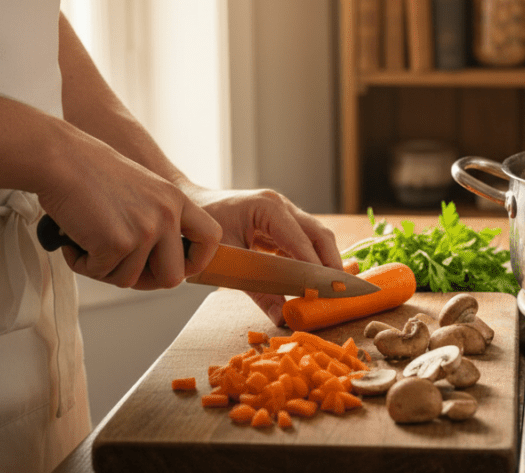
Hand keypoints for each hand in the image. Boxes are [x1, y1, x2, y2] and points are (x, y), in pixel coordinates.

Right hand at [36, 126, 221, 288]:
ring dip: (104, 268)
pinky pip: (101, 273)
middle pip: (173, 278)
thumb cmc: (93, 173)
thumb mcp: (143, 189)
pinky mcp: (117, 243)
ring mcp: (144, 230)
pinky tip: (75, 239)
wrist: (62, 159)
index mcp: (177, 200)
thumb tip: (157, 264)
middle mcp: (167, 216)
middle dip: (145, 280)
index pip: (210, 238)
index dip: (196, 261)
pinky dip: (82, 263)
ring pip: (129, 280)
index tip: (178, 266)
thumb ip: (157, 218)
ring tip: (89, 240)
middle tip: (118, 265)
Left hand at [179, 183, 341, 325]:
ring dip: (325, 262)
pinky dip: (311, 260)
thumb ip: (257, 291)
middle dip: (331, 264)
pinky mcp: (280, 223)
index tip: (326, 292)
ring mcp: (282, 212)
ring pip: (316, 237)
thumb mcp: (227, 264)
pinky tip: (313, 281)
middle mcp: (281, 206)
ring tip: (332, 291)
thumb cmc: (198, 232)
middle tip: (340, 293)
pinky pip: (303, 241)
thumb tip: (282, 318)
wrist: (185, 210)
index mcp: (268, 208)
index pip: (303, 240)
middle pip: (319, 234)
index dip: (316, 268)